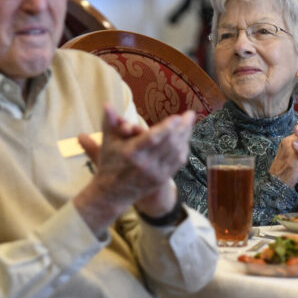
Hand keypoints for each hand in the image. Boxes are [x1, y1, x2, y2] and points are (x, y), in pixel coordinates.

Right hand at [75, 108, 194, 234]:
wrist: (113, 192)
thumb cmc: (109, 163)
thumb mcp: (107, 142)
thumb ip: (109, 121)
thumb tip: (107, 104)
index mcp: (131, 152)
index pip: (153, 138)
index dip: (167, 127)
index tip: (177, 117)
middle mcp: (145, 164)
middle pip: (169, 143)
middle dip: (182, 127)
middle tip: (190, 114)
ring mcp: (155, 173)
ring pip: (176, 152)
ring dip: (185, 137)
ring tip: (189, 123)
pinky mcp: (161, 179)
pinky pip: (177, 163)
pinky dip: (183, 149)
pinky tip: (186, 139)